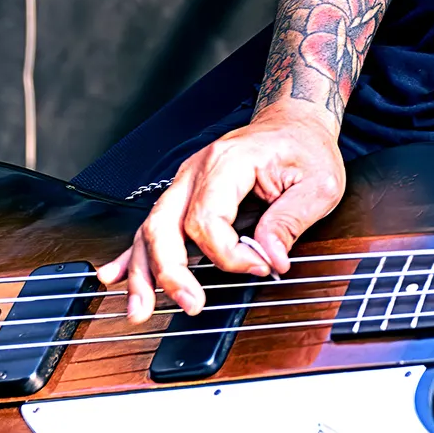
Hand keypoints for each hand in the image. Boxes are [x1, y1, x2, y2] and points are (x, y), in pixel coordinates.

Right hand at [96, 105, 346, 320]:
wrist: (293, 122)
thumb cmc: (303, 148)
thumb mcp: (318, 183)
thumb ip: (291, 221)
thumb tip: (270, 257)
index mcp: (227, 163)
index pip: (207, 220)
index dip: (230, 254)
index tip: (259, 267)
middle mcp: (196, 171)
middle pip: (165, 226)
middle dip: (170, 272)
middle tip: (189, 304)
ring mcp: (185, 183)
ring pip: (150, 230)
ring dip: (143, 273)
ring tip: (140, 309)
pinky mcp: (184, 195)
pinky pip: (152, 226)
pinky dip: (132, 255)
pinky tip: (115, 277)